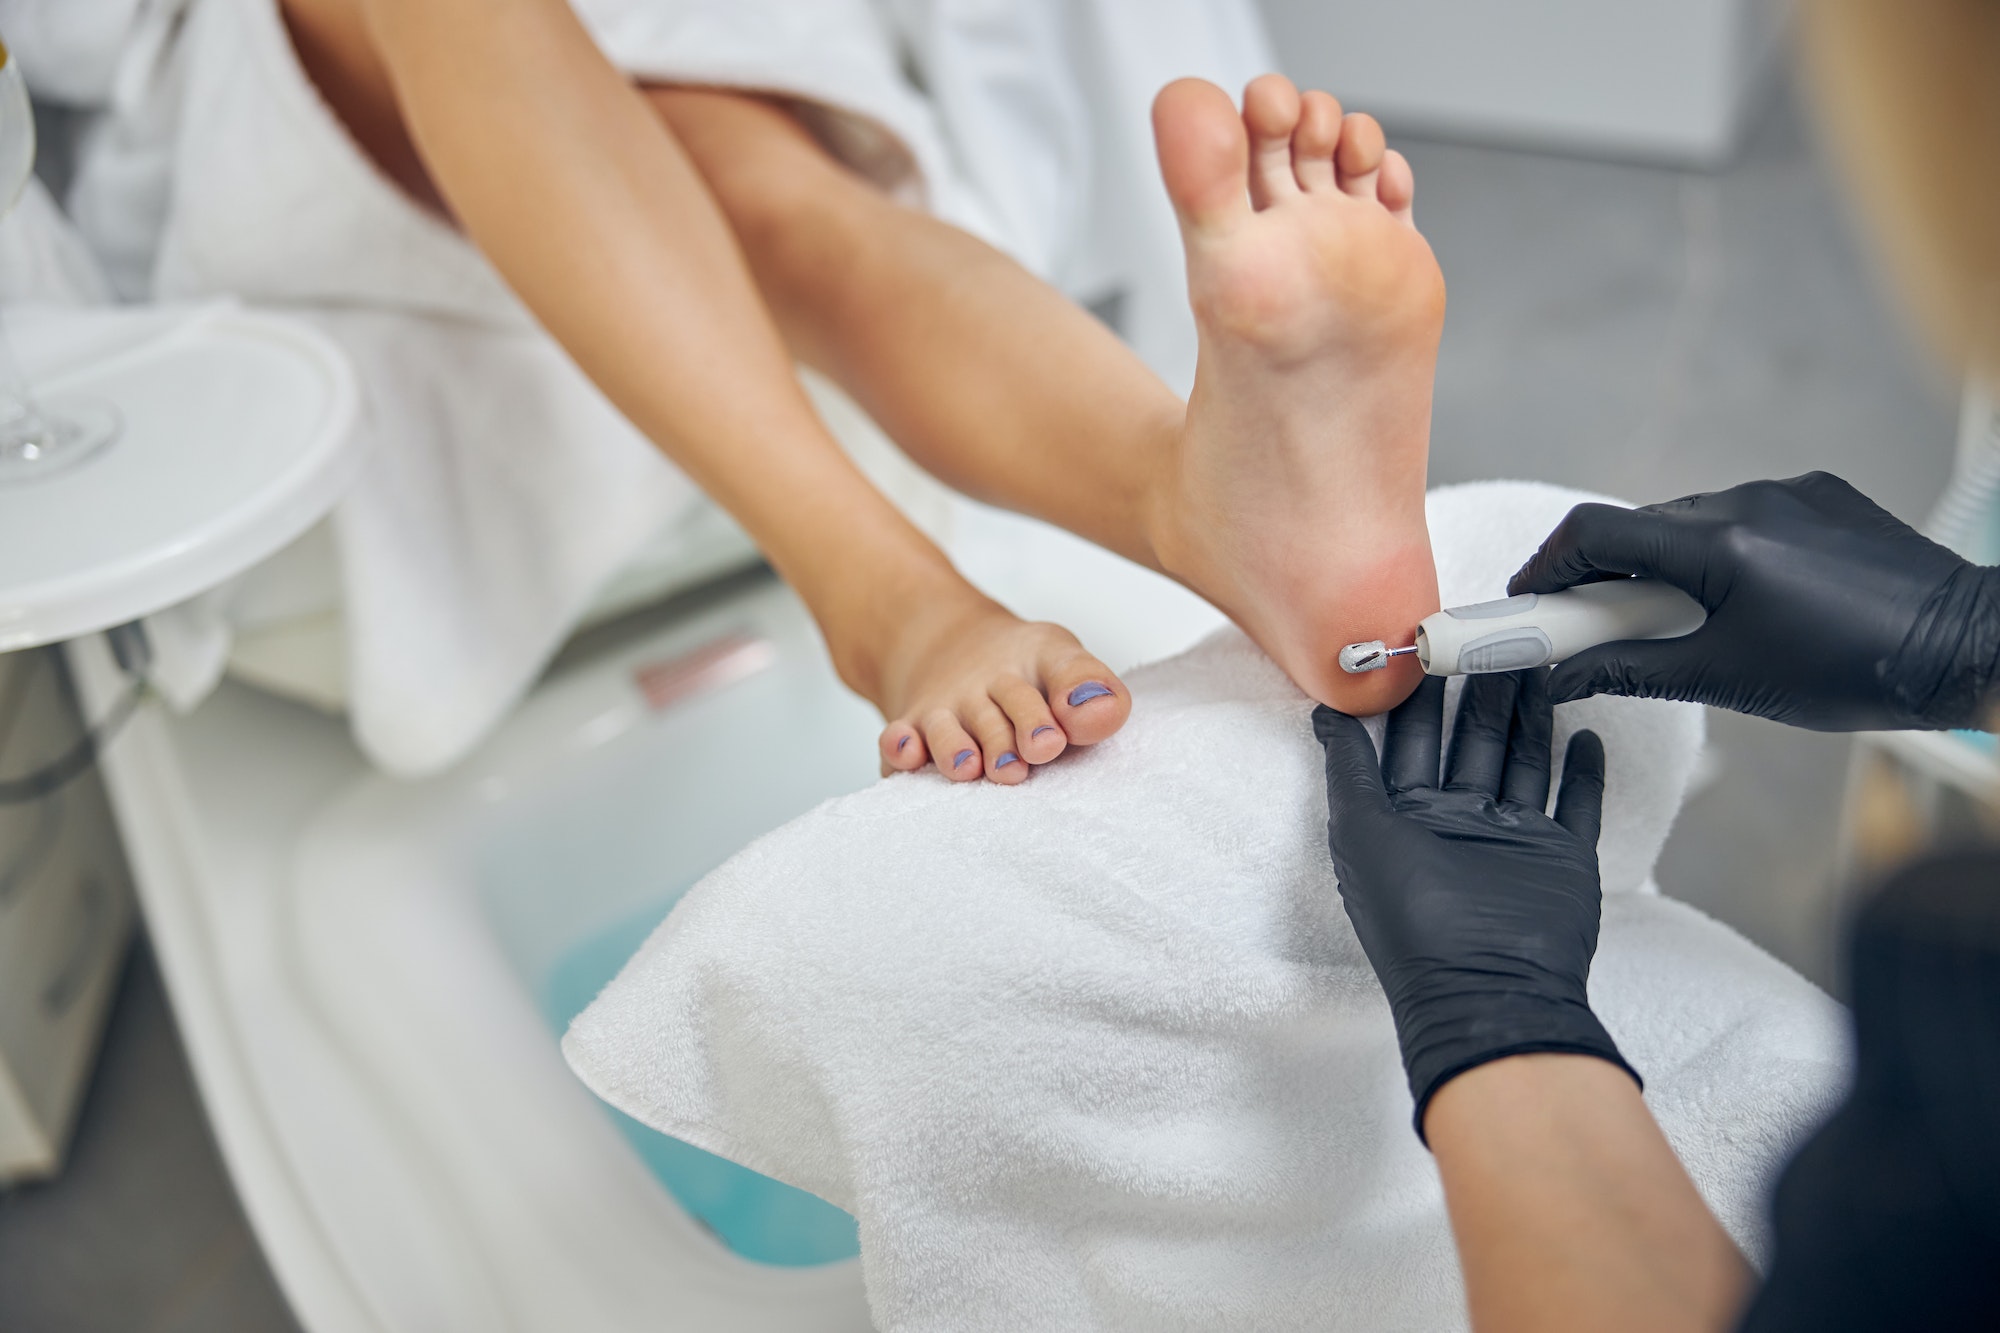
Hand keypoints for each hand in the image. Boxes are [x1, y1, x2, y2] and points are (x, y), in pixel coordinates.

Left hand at [1314, 670, 1634, 1140]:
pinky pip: (1574, 805)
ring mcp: (1513, 839)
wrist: (1486, 991)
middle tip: (1495, 631)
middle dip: (1481, 688)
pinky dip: (1582, 771)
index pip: (1413, 738)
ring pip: (1521, 759)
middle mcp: (1459, 822)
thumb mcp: (1361, 832)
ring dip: (1530, 713)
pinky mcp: (1562, 858)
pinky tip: (1586, 731)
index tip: (1431, 637)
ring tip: (1539, 659)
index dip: (1421, 691)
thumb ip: (1347, 767)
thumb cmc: (1412, 918)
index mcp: (1407, 816)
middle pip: (1471, 739)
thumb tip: (1320, 707)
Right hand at [1507, 471, 1999, 730]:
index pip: (1595, 533)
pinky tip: (1741, 600)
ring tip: (1674, 624)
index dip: (1546, 567)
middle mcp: (1748, 501)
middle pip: (1638, 527)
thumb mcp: (1729, 679)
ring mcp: (1788, 492)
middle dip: (1601, 576)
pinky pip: (1742, 516)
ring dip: (1663, 566)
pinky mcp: (1822, 496)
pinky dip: (1718, 554)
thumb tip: (1565, 677)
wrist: (1968, 648)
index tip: (1525, 603)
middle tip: (1586, 629)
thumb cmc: (1855, 671)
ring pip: (1690, 522)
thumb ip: (1633, 669)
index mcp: (1719, 545)